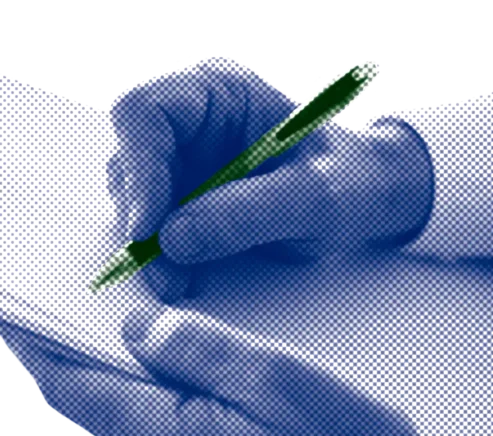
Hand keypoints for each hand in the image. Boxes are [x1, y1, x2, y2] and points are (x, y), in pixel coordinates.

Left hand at [0, 310, 492, 435]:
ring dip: (165, 398)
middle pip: (113, 411)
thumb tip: (137, 331)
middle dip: (113, 361)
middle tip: (130, 308)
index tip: (10, 307)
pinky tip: (243, 416)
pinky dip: (195, 431)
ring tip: (208, 358)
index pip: (72, 386)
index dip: (37, 342)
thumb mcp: (279, 380)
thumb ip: (196, 349)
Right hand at [108, 58, 434, 302]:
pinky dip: (163, 260)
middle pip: (129, 163)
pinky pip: (154, 230)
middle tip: (166, 276)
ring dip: (149, 248)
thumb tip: (175, 239)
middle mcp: (189, 123)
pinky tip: (185, 282)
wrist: (363, 201)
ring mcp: (182, 164)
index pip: (146, 113)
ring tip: (180, 285)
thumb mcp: (315, 198)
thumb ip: (251, 212)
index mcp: (218, 92)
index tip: (148, 229)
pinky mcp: (183, 203)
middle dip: (142, 222)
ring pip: (134, 202)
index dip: (138, 168)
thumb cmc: (350, 183)